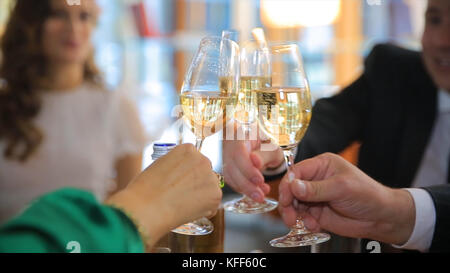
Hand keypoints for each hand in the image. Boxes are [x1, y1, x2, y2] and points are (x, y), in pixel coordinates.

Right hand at [106, 144, 221, 247]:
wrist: (146, 208)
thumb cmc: (145, 190)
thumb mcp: (160, 166)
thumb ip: (176, 166)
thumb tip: (183, 175)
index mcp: (187, 149)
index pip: (195, 161)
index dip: (187, 174)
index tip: (179, 183)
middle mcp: (203, 159)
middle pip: (205, 173)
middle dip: (197, 184)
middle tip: (182, 196)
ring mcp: (211, 177)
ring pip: (210, 189)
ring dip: (201, 197)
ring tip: (181, 205)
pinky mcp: (216, 195)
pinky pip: (213, 204)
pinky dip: (204, 211)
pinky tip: (188, 212)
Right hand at [278, 153, 414, 245]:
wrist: (380, 218)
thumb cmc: (367, 195)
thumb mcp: (341, 188)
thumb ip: (316, 188)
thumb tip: (294, 186)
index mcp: (322, 165)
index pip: (297, 171)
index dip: (288, 184)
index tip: (286, 198)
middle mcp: (316, 179)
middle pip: (291, 188)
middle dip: (288, 202)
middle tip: (290, 216)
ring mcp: (315, 196)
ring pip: (294, 203)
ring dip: (294, 214)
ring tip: (303, 223)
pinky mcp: (316, 211)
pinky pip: (302, 216)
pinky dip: (304, 222)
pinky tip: (314, 225)